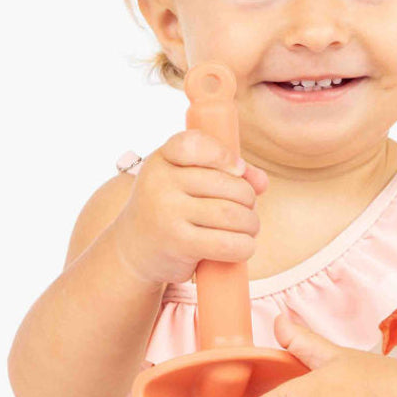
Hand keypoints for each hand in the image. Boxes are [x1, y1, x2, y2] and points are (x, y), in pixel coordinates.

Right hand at [114, 129, 268, 285]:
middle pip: (228, 184)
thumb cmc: (170, 209)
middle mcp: (160, 183)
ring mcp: (167, 213)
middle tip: (247, 210)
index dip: (223, 155)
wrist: (133, 251)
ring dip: (251, 224)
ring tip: (249, 228)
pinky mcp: (178, 244)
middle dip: (248, 199)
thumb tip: (262, 182)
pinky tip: (244, 246)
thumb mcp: (184, 181)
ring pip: (232, 214)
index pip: (194, 144)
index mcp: (162, 159)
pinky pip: (227, 243)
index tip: (237, 169)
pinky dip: (245, 246)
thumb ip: (224, 172)